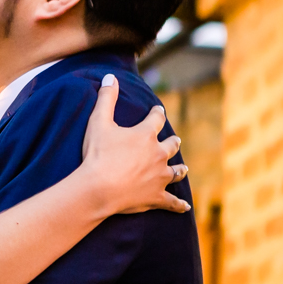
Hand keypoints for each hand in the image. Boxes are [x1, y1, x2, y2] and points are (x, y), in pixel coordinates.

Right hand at [79, 74, 189, 216]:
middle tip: (175, 139)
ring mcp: (159, 177)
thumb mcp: (98, 122)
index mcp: (146, 135)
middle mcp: (158, 154)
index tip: (158, 110)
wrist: (99, 188)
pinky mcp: (156, 197)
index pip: (156, 119)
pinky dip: (179, 204)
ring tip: (182, 168)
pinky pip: (172, 202)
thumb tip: (110, 76)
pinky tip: (185, 206)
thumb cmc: (98, 154)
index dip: (157, 113)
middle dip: (172, 141)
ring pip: (176, 172)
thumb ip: (106, 98)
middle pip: (171, 145)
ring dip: (179, 169)